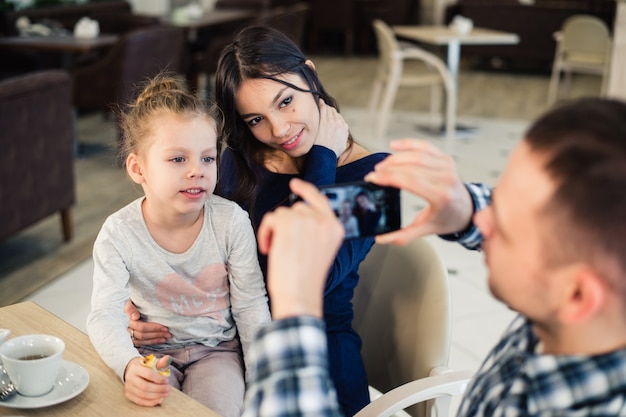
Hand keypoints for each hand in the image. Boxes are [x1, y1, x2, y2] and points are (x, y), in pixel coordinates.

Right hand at [124, 356, 170, 405]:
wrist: (131, 370)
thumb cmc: (145, 366)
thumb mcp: (152, 362)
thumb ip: (160, 362)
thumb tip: (168, 358)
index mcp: (136, 368)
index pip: (148, 374)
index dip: (159, 379)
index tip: (167, 380)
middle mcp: (130, 378)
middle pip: (145, 386)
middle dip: (159, 389)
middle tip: (168, 389)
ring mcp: (128, 387)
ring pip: (142, 395)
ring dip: (156, 396)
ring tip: (165, 394)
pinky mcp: (128, 395)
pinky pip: (139, 401)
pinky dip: (150, 402)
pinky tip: (159, 400)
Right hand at [125, 300, 170, 345]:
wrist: (119, 307)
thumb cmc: (127, 302)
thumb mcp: (127, 301)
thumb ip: (130, 308)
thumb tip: (135, 317)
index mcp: (125, 320)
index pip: (141, 327)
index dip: (153, 328)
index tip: (164, 327)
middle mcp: (125, 329)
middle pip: (142, 335)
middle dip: (157, 334)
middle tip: (168, 333)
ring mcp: (126, 335)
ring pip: (141, 340)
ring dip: (155, 340)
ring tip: (166, 337)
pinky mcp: (129, 339)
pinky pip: (140, 343)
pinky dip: (150, 342)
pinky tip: (159, 340)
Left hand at [257, 178, 343, 318]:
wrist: (299, 296)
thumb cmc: (306, 281)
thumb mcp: (320, 250)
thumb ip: (316, 230)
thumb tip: (297, 212)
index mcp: (336, 228)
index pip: (321, 200)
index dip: (306, 191)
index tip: (295, 185)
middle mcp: (325, 221)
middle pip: (297, 208)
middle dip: (285, 224)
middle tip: (282, 245)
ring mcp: (308, 220)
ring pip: (282, 214)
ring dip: (274, 230)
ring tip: (276, 250)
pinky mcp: (289, 223)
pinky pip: (271, 218)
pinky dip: (265, 233)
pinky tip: (268, 249)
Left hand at [314, 99, 348, 157]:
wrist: (324, 155)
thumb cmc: (331, 153)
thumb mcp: (342, 145)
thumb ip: (343, 137)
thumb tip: (342, 135)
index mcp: (344, 128)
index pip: (339, 117)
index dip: (333, 116)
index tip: (329, 116)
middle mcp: (339, 123)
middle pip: (334, 112)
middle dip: (329, 111)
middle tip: (323, 110)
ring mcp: (331, 121)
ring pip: (329, 109)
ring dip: (325, 107)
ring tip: (320, 104)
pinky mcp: (323, 120)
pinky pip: (323, 108)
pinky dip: (321, 104)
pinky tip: (318, 102)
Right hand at [364, 139, 473, 244]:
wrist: (466, 210)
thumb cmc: (447, 218)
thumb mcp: (426, 230)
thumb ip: (403, 236)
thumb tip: (381, 238)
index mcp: (440, 196)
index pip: (410, 180)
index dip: (388, 177)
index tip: (373, 179)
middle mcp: (446, 178)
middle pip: (411, 165)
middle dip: (388, 168)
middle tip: (374, 174)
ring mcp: (447, 166)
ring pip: (417, 154)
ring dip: (395, 157)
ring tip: (382, 165)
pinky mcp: (446, 159)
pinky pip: (425, 147)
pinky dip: (409, 144)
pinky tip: (395, 145)